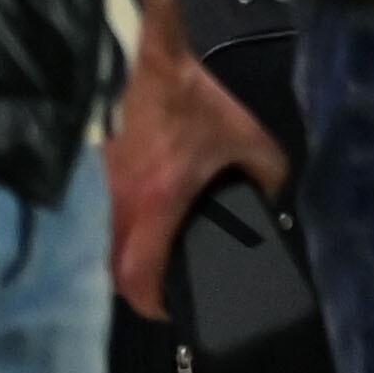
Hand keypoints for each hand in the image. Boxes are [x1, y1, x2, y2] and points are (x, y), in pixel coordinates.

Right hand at [106, 28, 285, 319]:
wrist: (139, 62)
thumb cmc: (190, 102)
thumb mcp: (243, 134)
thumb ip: (267, 170)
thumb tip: (271, 197)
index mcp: (155, 204)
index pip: (136, 275)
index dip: (151, 302)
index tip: (171, 310)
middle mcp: (122, 207)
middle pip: (117, 270)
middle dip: (142, 287)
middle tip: (171, 288)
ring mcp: (106, 193)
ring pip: (113, 245)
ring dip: (137, 258)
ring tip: (170, 258)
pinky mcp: (102, 177)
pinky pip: (114, 220)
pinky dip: (132, 231)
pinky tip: (158, 222)